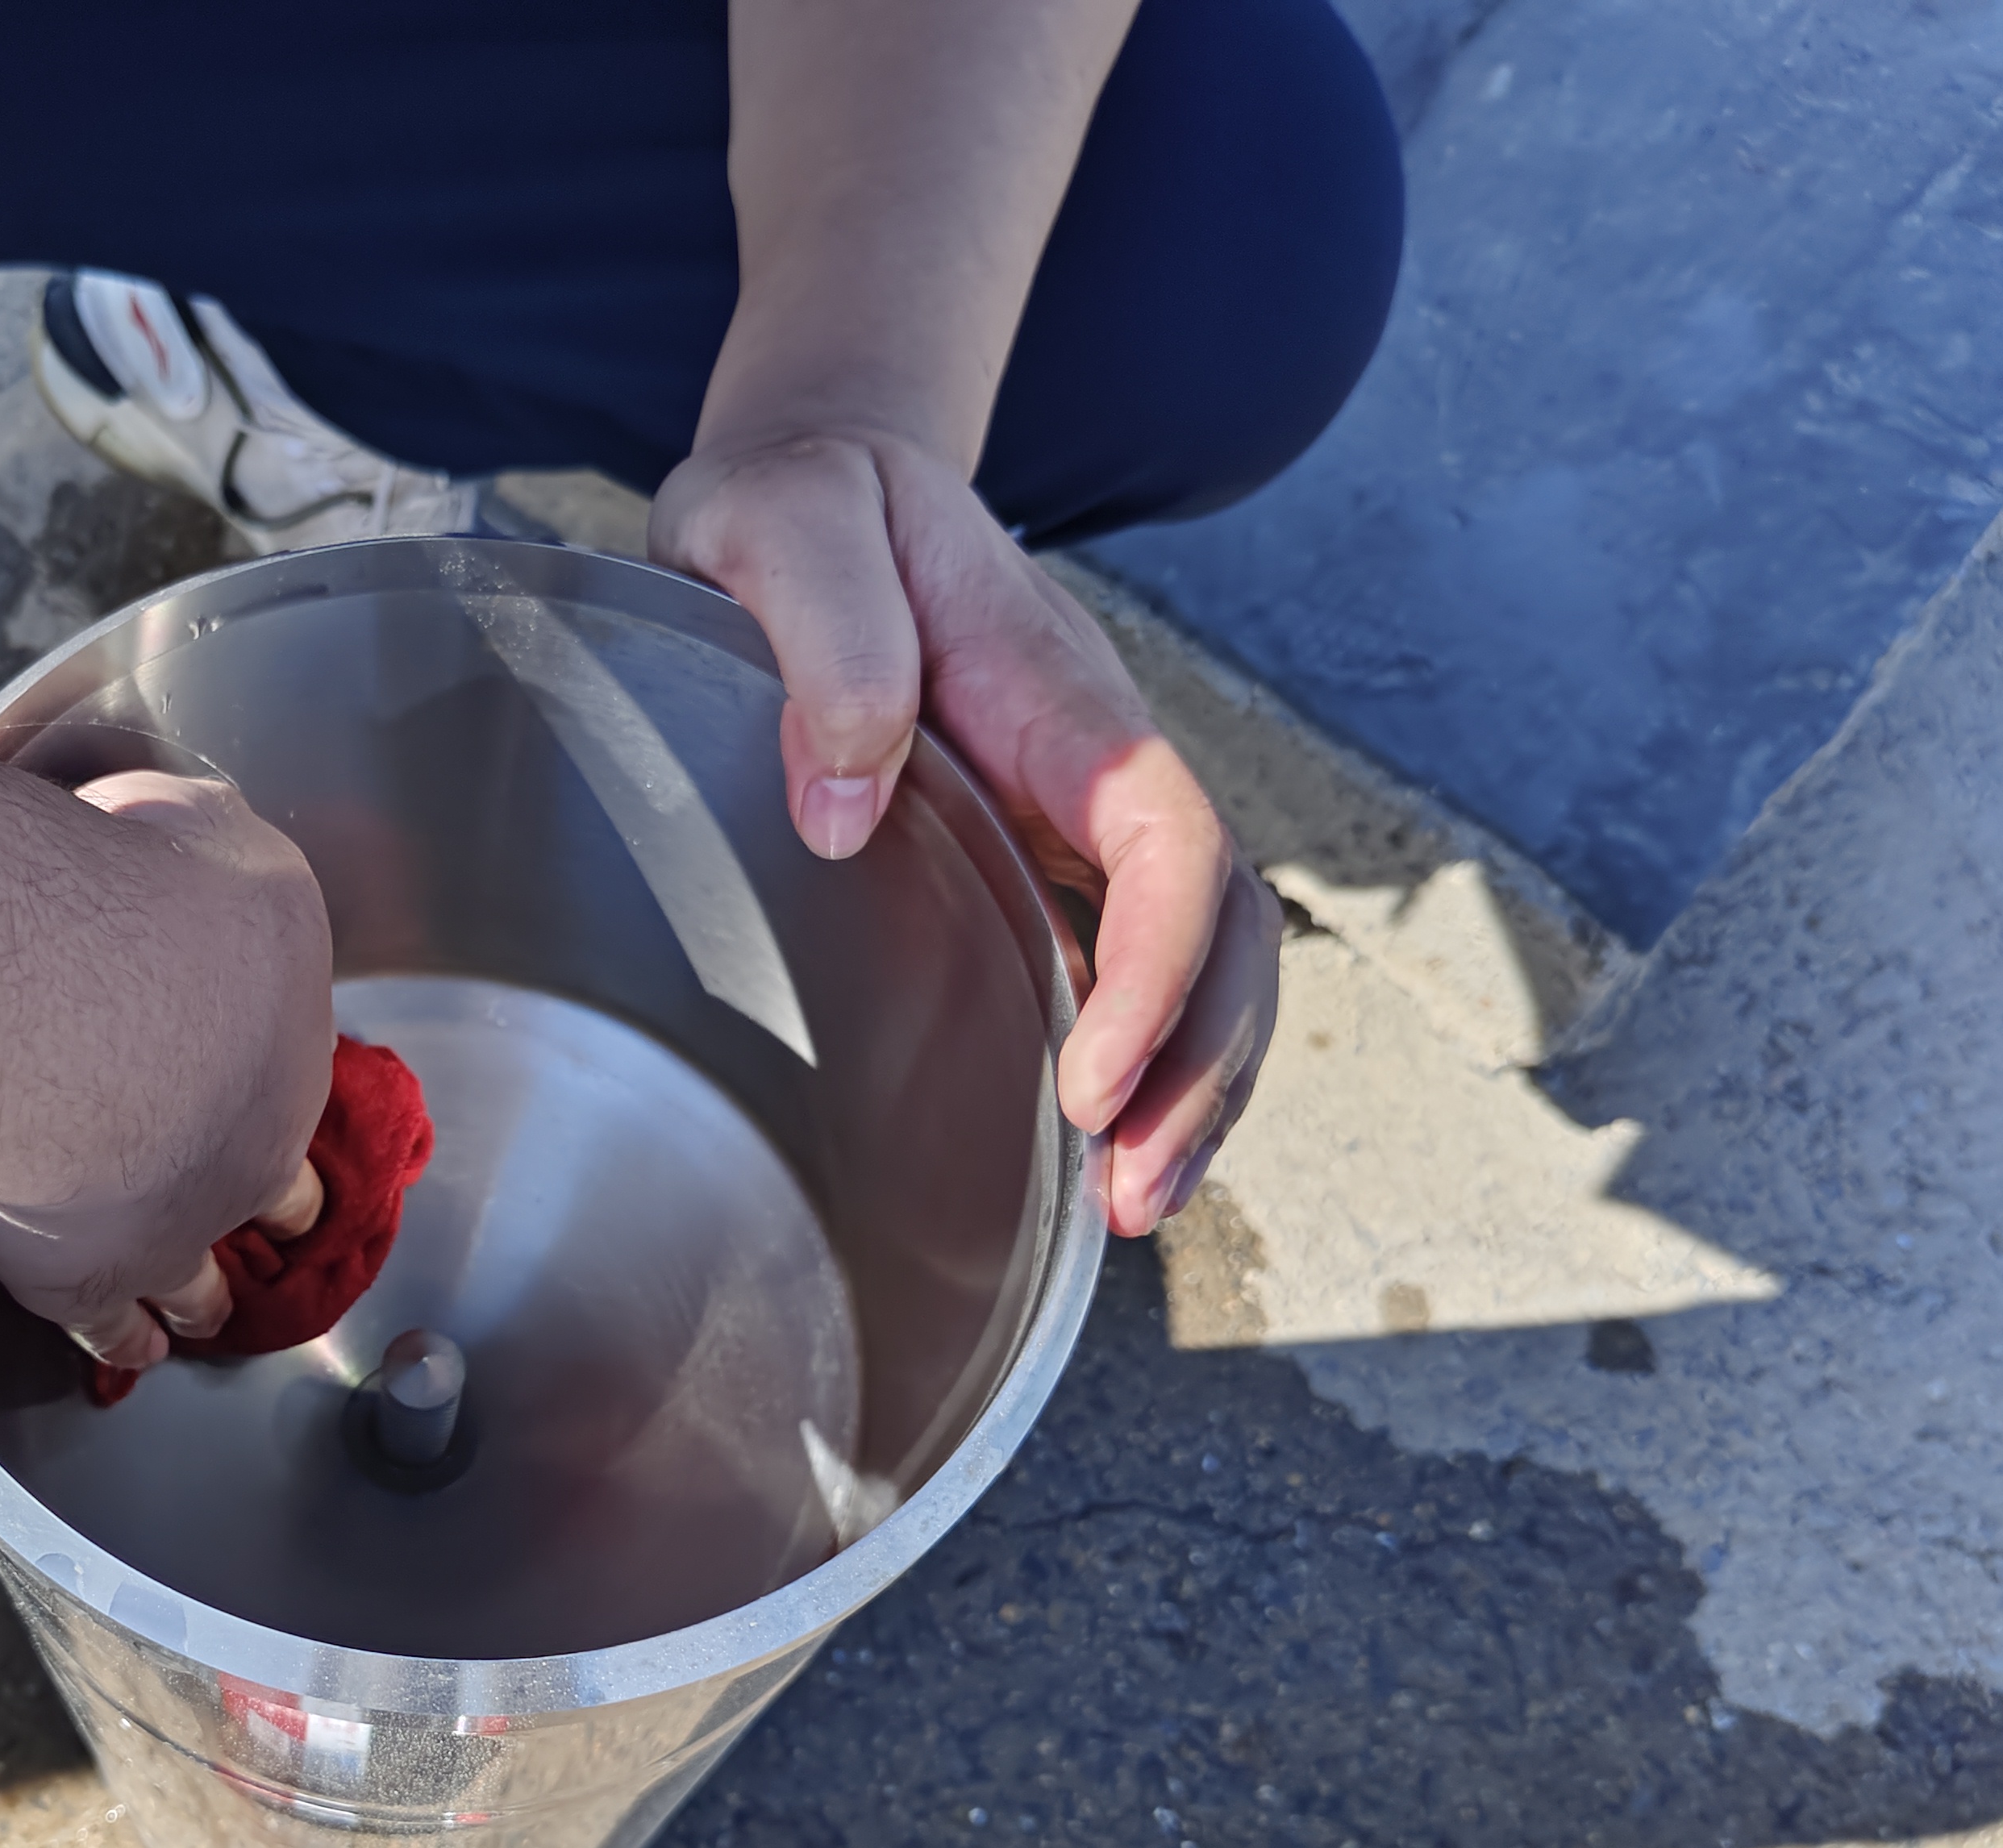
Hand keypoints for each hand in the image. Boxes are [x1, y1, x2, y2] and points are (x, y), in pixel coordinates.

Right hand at [0, 770, 332, 1367]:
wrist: (78, 994)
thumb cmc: (142, 893)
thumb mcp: (197, 826)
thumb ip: (189, 840)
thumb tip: (162, 826)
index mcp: (284, 1037)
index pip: (292, 1064)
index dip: (276, 1076)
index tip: (271, 1085)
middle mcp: (252, 1141)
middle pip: (278, 1189)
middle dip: (275, 1206)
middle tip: (280, 1220)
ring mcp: (178, 1223)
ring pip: (203, 1277)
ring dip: (204, 1295)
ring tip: (205, 1313)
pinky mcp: (92, 1277)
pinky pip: (112, 1324)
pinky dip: (118, 1341)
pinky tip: (123, 1354)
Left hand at [651, 431, 1279, 1236]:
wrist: (819, 480)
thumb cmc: (804, 503)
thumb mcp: (782, 524)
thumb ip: (824, 641)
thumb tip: (843, 808)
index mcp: (1055, 695)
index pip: (1168, 840)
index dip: (1157, 972)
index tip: (1094, 1084)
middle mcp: (1092, 767)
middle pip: (1221, 929)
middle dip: (1203, 1071)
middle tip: (1129, 1199)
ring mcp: (1074, 819)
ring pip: (1193, 965)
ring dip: (1183, 1092)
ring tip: (1124, 1212)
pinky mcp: (1035, 858)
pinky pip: (1118, 970)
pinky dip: (1127, 1069)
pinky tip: (1081, 1158)